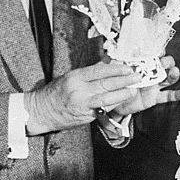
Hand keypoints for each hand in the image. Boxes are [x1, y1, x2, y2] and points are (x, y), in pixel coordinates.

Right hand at [25, 61, 142, 134]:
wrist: (41, 111)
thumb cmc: (57, 92)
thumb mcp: (70, 77)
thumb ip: (90, 72)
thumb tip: (109, 63)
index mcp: (75, 77)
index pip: (99, 71)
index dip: (116, 69)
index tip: (128, 67)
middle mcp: (79, 89)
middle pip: (106, 83)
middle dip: (124, 80)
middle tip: (137, 76)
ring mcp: (82, 103)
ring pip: (107, 97)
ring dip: (123, 94)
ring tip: (133, 90)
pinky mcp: (85, 115)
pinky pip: (103, 109)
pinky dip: (114, 104)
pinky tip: (123, 100)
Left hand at [109, 56, 179, 116]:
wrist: (113, 103)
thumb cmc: (115, 85)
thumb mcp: (113, 71)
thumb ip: (116, 63)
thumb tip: (116, 55)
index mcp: (142, 65)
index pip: (153, 54)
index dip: (158, 51)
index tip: (158, 50)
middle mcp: (151, 73)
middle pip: (165, 64)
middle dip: (167, 61)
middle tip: (163, 62)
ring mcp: (155, 85)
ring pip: (169, 78)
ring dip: (173, 74)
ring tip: (173, 72)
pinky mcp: (155, 97)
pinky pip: (169, 96)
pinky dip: (178, 95)